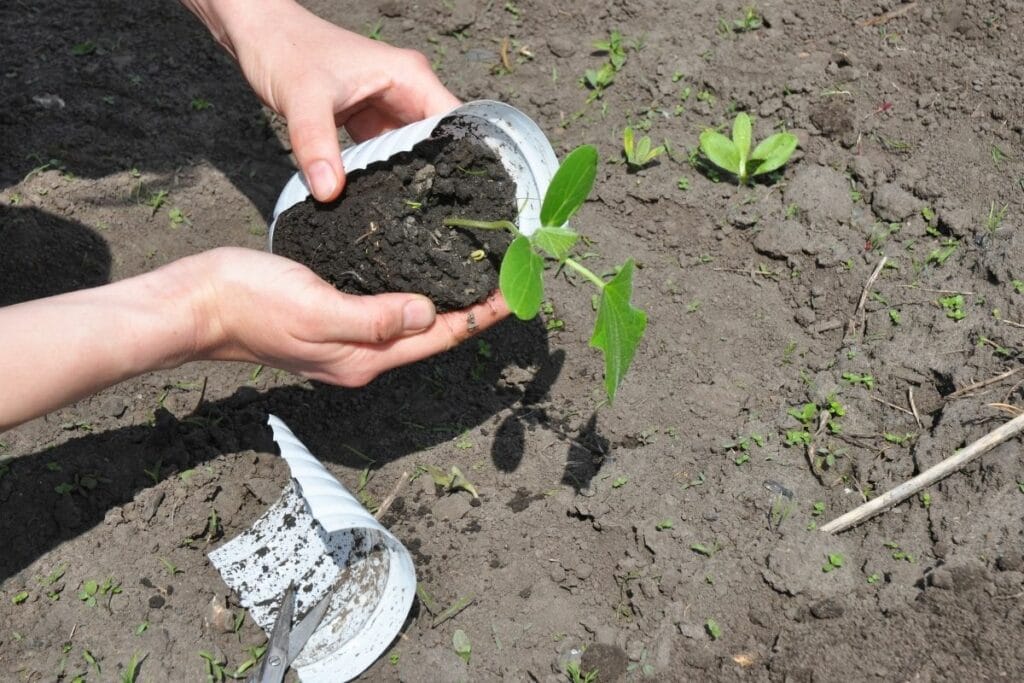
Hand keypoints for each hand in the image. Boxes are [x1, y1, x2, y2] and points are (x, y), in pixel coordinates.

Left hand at [182, 0, 459, 200]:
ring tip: (411, 216)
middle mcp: (407, 91)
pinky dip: (382, 175)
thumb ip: (316, 145)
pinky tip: (381, 201)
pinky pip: (384, 155)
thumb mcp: (303, 98)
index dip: (461, 157)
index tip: (458, 195)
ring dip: (408, 179)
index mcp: (409, 77)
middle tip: (433, 218)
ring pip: (410, 152)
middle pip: (436, 142)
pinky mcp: (369, 121)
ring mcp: (388, 107)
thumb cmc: (286, 50)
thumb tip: (329, 193)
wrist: (258, 34)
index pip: (454, 122)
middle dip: (434, 176)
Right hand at [191, 248, 507, 385]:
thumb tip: (428, 314)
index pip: (438, 337)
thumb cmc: (250, 305)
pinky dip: (412, 289)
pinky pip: (385, 306)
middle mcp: (361, 356)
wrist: (198, 303)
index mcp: (364, 359)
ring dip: (445, 297)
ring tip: (476, 269)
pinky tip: (420, 268)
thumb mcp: (316, 310)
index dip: (480, 315)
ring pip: (411, 320)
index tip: (516, 289)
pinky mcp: (331, 317)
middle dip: (472, 308)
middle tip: (507, 274)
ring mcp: (346, 339)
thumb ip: (374, 318)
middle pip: (432, 333)